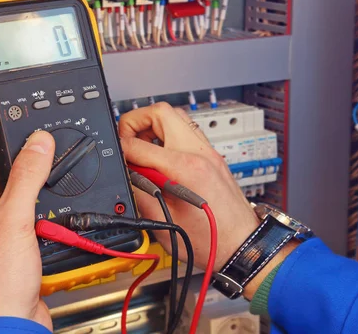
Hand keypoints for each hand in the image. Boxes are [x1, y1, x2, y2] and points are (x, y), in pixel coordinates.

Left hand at [0, 131, 54, 330]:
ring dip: (32, 200)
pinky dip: (39, 222)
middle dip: (18, 174)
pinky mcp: (8, 256)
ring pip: (13, 206)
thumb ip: (25, 178)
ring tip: (44, 196)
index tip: (6, 127)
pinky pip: (25, 227)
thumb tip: (36, 145)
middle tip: (37, 158)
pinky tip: (49, 223)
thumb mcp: (12, 221)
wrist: (11, 327)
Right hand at [119, 102, 260, 273]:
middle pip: (161, 111)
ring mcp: (209, 152)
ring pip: (176, 117)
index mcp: (184, 169)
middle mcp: (199, 153)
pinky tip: (162, 156)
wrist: (242, 245)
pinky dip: (170, 136)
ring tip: (143, 148)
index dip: (120, 148)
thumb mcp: (161, 222)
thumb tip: (124, 173)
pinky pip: (187, 131)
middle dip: (136, 121)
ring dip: (154, 126)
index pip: (139, 144)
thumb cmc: (209, 241)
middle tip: (127, 141)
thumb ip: (137, 192)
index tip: (116, 156)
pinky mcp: (213, 157)